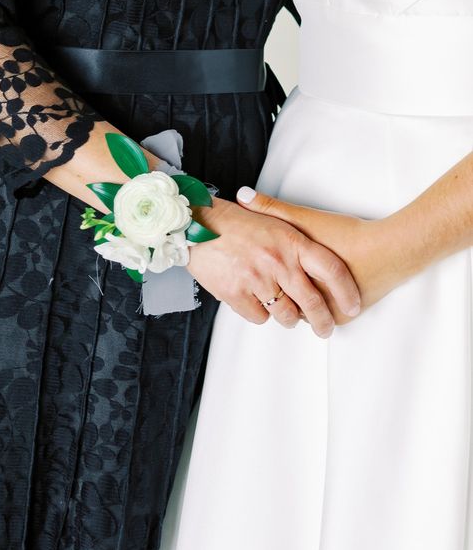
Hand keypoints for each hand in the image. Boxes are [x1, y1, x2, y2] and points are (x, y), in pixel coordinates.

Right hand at [187, 198, 360, 337]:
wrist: (197, 223)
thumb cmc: (237, 222)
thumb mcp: (274, 220)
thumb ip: (298, 242)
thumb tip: (323, 264)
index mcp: (292, 241)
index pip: (332, 269)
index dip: (346, 292)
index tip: (353, 306)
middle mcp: (278, 261)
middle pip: (312, 301)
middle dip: (322, 321)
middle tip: (325, 329)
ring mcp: (257, 279)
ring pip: (285, 314)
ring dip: (289, 318)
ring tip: (289, 316)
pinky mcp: (236, 293)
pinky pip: (259, 317)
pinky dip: (260, 314)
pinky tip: (258, 303)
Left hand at [236, 188, 405, 323]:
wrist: (393, 250)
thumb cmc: (348, 236)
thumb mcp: (306, 220)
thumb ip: (273, 208)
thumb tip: (241, 195)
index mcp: (295, 277)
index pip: (263, 288)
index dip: (261, 278)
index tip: (258, 271)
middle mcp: (308, 299)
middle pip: (282, 303)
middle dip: (279, 295)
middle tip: (274, 284)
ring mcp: (327, 311)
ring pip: (303, 312)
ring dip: (300, 303)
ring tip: (296, 287)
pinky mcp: (344, 316)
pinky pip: (323, 314)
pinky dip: (321, 305)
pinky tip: (320, 290)